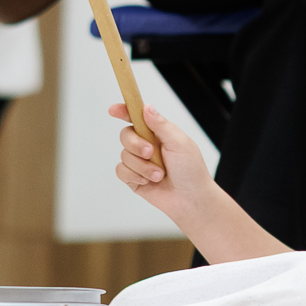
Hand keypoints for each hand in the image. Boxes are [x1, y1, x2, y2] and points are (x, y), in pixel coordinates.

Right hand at [111, 103, 214, 225]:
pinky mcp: (133, 178)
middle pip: (126, 135)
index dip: (124, 111)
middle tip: (150, 153)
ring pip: (124, 155)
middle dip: (136, 145)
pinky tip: (148, 182)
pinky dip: (134, 176)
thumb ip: (161, 125)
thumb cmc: (191, 169)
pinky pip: (121, 171)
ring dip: (142, 166)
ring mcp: (139, 161)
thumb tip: (147, 107)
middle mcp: (146, 145)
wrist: (190, 198)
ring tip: (160, 175)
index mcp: (158, 133)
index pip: (137, 117)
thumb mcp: (179, 142)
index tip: (113, 110)